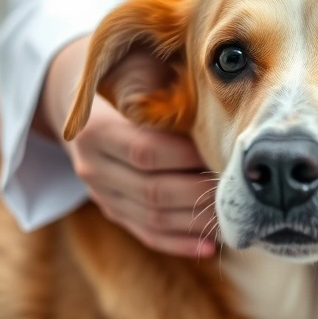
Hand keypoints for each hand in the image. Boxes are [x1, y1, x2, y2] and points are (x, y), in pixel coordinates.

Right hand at [36, 37, 217, 256]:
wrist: (78, 103)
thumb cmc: (124, 79)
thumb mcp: (136, 72)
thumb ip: (164, 88)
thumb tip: (215, 100)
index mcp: (96, 130)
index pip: (146, 150)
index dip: (187, 156)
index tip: (225, 154)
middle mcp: (92, 166)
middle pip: (152, 190)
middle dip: (200, 193)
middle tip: (239, 191)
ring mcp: (100, 193)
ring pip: (151, 218)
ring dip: (196, 223)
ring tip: (233, 219)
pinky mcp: (112, 211)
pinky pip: (146, 233)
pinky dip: (180, 243)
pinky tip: (210, 246)